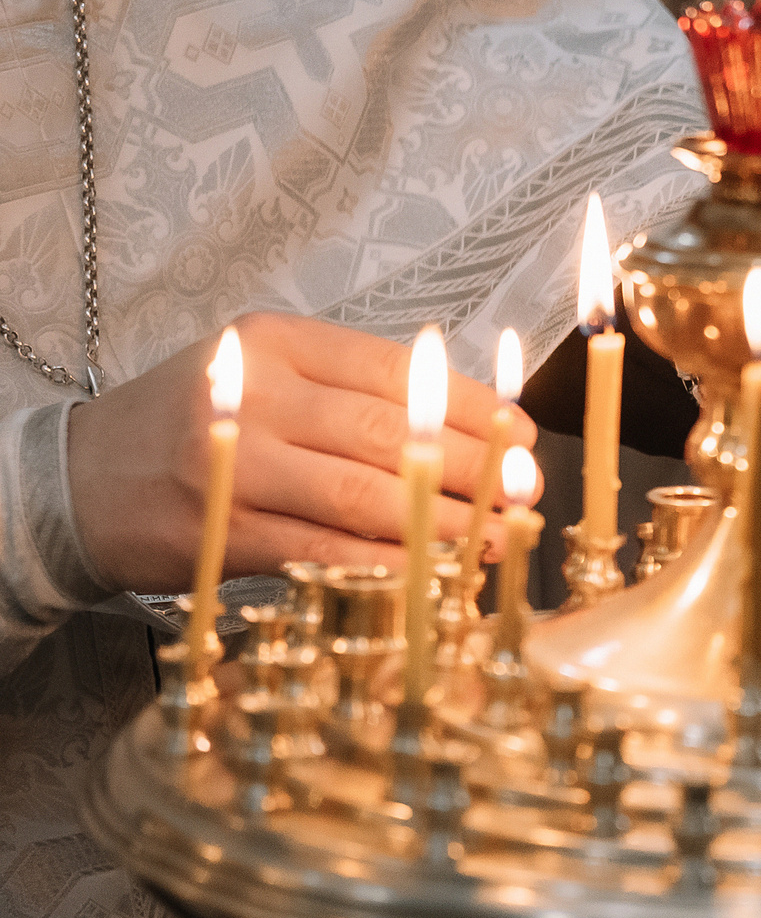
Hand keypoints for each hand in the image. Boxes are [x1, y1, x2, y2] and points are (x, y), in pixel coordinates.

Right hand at [65, 312, 522, 593]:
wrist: (77, 478)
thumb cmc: (201, 425)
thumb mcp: (271, 379)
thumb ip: (356, 394)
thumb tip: (477, 429)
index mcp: (280, 344)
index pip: (399, 372)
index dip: (472, 407)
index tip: (524, 435)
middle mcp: (258, 396)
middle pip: (392, 433)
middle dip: (473, 468)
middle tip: (527, 493)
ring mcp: (236, 464)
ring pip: (365, 495)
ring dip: (443, 523)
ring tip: (497, 538)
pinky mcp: (222, 529)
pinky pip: (324, 549)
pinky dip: (386, 564)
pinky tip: (432, 573)